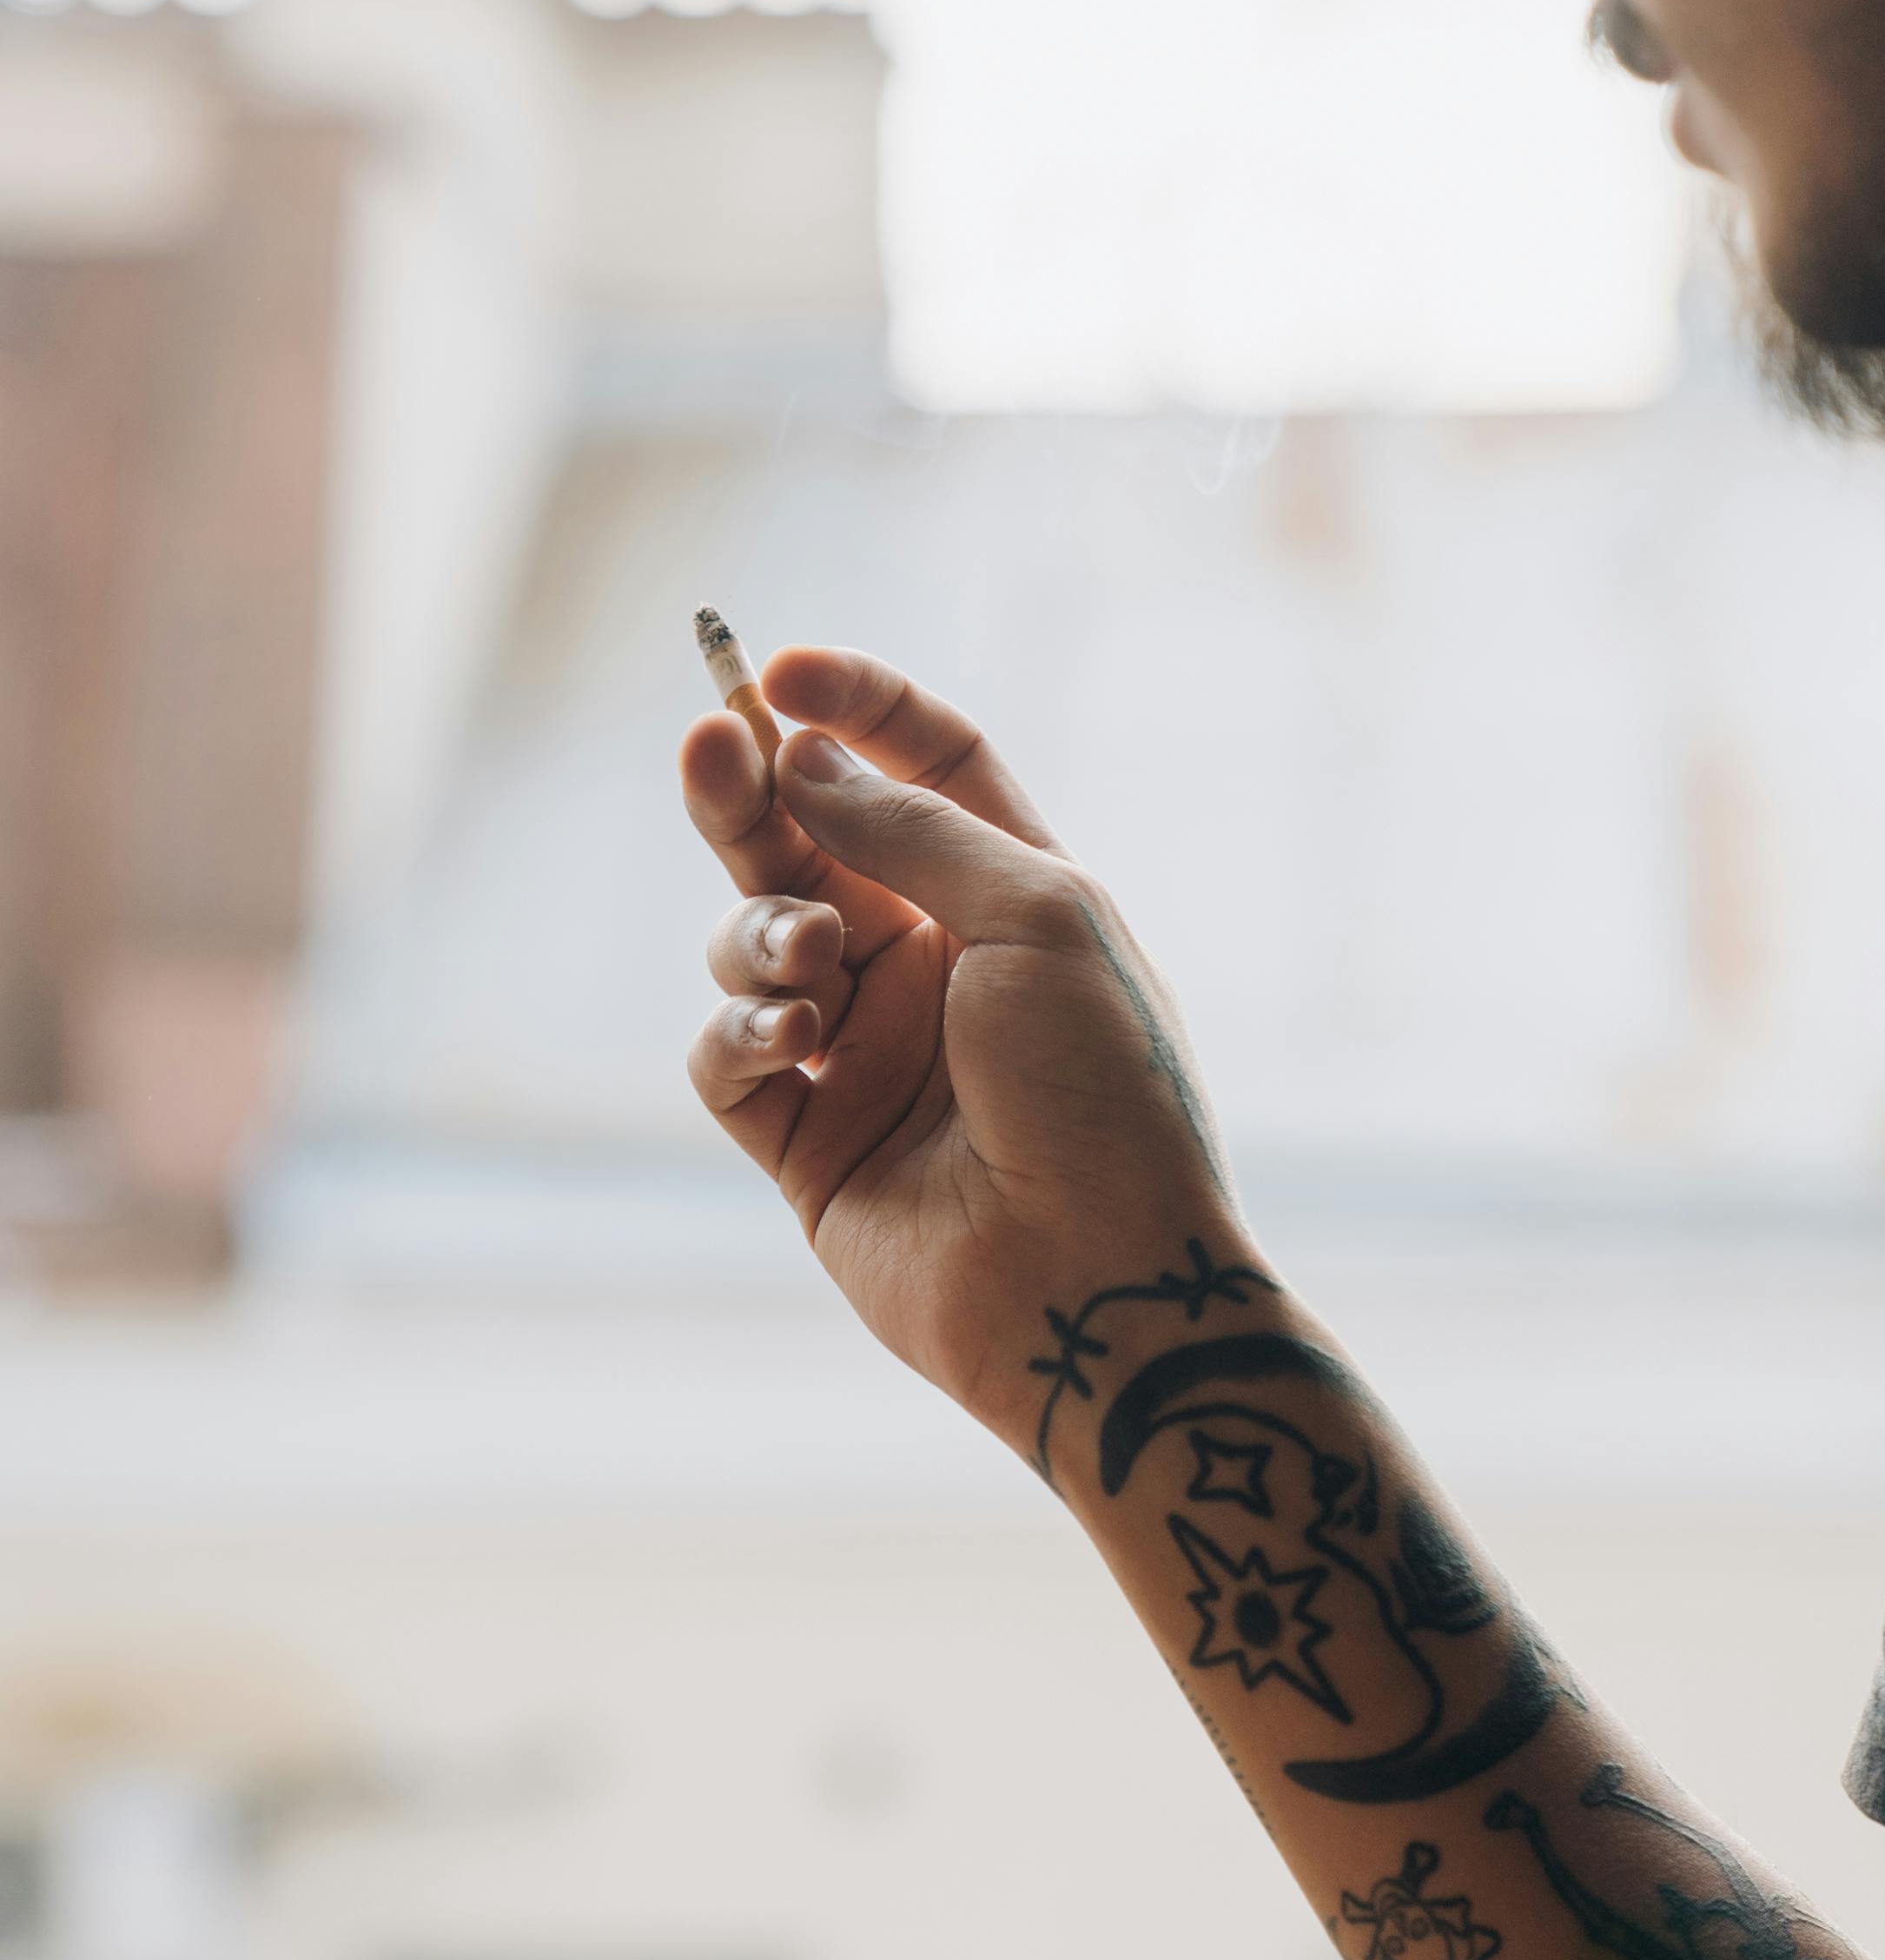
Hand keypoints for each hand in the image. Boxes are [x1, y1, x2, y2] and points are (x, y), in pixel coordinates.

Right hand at [682, 647, 1250, 1443]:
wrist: (1097, 1286)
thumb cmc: (1102, 1093)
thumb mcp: (1040, 919)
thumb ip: (914, 832)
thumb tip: (801, 757)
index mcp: (1012, 899)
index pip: (927, 769)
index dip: (857, 709)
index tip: (780, 673)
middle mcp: (934, 965)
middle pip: (813, 842)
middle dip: (752, 790)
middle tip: (707, 741)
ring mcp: (867, 1053)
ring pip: (754, 941)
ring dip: (760, 931)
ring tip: (810, 963)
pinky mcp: (808, 1144)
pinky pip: (730, 1056)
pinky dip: (741, 1032)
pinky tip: (795, 1043)